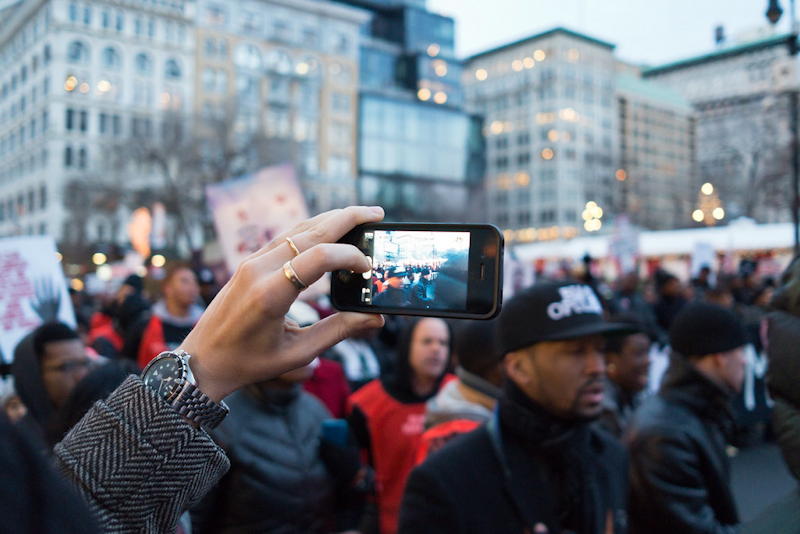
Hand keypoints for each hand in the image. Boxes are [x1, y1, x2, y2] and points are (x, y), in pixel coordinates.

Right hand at [31, 277, 61, 321]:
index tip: (36, 278)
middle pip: (44, 289)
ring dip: (50, 283)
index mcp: (40, 302)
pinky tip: (58, 283)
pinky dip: (58, 289)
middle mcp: (45, 301)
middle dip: (44, 281)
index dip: (37, 284)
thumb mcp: (37, 311)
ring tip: (50, 276)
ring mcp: (52, 301)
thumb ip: (32, 305)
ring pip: (51, 290)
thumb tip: (29, 298)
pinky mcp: (58, 303)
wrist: (52, 324)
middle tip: (44, 274)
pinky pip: (58, 294)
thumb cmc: (44, 318)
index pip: (38, 291)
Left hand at [181, 207, 384, 401]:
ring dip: (330, 219)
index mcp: (270, 294)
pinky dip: (312, 229)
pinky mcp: (249, 261)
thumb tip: (375, 319)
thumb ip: (338, 331)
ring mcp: (251, 262)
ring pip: (297, 229)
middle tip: (376, 213)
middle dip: (347, 218)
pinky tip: (330, 229)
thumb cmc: (248, 362)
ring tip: (360, 216)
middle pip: (310, 232)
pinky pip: (285, 237)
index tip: (368, 267)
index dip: (349, 256)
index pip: (318, 257)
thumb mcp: (297, 353)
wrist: (202, 360)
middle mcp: (258, 269)